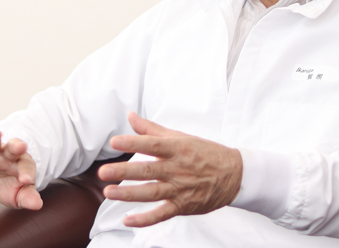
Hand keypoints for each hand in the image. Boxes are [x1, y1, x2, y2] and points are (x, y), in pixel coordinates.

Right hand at [0, 121, 42, 209]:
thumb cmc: (9, 186)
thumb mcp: (18, 195)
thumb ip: (28, 197)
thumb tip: (37, 205)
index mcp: (20, 164)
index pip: (26, 166)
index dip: (27, 173)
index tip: (27, 181)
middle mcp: (7, 155)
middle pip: (13, 149)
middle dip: (16, 147)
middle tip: (20, 146)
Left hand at [97, 112, 241, 226]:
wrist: (235, 175)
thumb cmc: (205, 152)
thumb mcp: (181, 137)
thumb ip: (152, 129)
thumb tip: (130, 117)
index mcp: (177, 148)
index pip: (152, 145)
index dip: (133, 143)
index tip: (115, 142)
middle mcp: (177, 169)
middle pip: (148, 171)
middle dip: (124, 172)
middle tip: (103, 172)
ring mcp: (180, 189)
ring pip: (151, 193)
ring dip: (128, 194)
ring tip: (108, 192)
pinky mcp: (183, 206)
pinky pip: (162, 214)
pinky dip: (145, 219)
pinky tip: (128, 220)